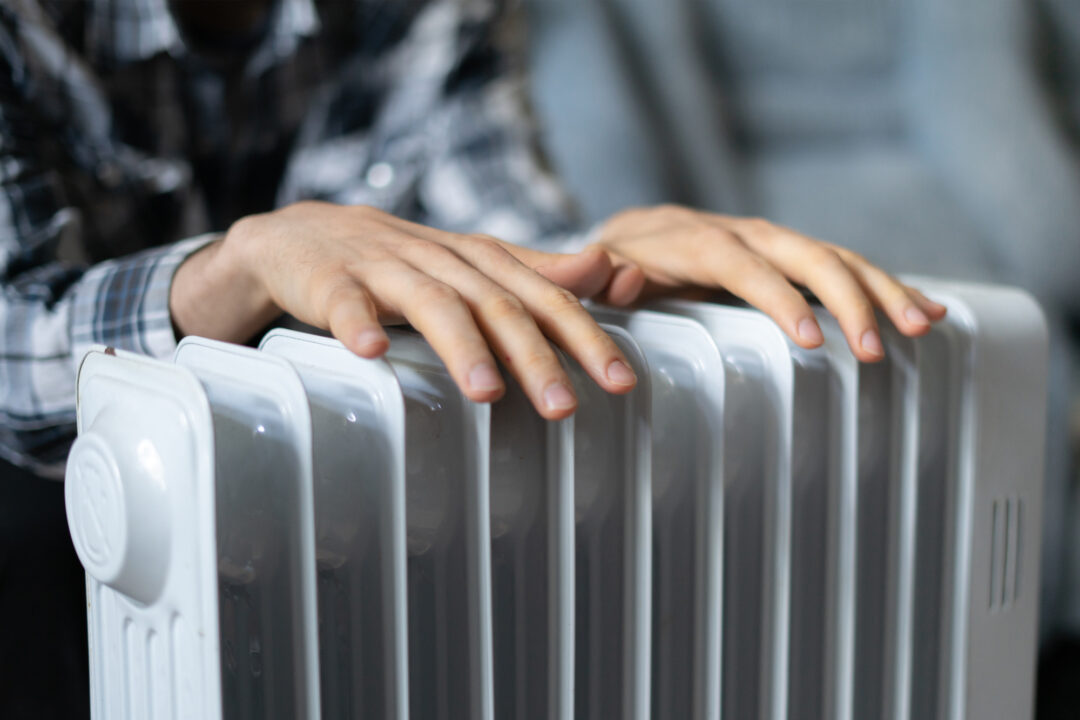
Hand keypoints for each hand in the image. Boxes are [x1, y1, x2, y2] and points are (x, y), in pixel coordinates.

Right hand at [170, 201, 637, 418]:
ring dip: (461, 346)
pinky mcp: (330, 280)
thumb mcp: (474, 262)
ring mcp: (384, 267)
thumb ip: (538, 271)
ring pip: (431, 304)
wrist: (303, 235)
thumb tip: (605, 271)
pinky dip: (357, 322)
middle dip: (535, 356)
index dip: (586, 337)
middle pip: (497, 306)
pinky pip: (343, 302)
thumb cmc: (402, 260)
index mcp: (482, 259)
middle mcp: (442, 260)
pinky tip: (369, 350)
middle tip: (565, 407)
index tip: (621, 381)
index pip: (545, 298)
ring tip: (486, 392)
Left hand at [590, 205, 946, 361]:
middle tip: (875, 346)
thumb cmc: (614, 263)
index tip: (810, 339)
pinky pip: (843, 268)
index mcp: (697, 242)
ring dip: (882, 290)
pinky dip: (884, 287)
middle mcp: (745, 235)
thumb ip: (596, 275)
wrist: (633, 234)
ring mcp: (774, 244)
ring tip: (922, 324)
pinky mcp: (791, 258)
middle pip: (806, 256)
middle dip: (847, 298)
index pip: (743, 265)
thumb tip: (612, 275)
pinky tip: (924, 309)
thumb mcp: (596, 271)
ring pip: (837, 258)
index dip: (778, 298)